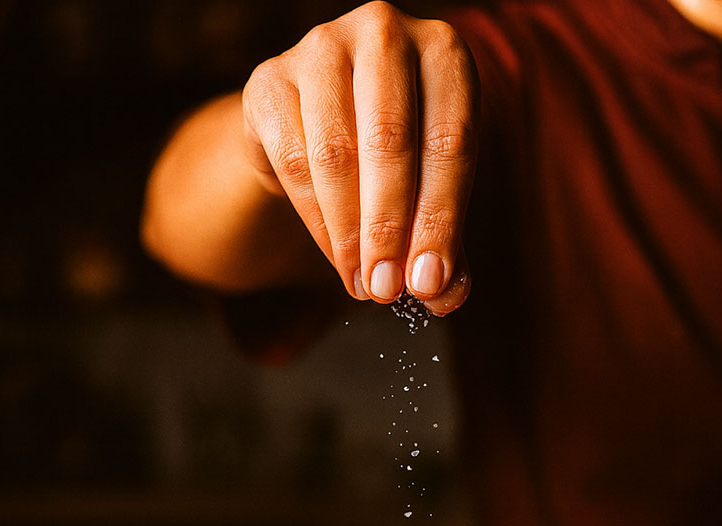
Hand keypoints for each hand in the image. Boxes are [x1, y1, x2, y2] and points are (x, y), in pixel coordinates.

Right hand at [242, 1, 478, 313]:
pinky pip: (294, 162)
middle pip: (390, 142)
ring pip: (337, 155)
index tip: (430, 283)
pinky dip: (317, 222)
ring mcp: (321, 48)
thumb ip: (444, 241)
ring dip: (350, 234)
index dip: (441, 220)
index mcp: (444, 53)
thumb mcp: (430, 192)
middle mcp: (384, 34)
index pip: (451, 141)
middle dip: (390, 229)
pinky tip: (337, 258)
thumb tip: (446, 296)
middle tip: (387, 290)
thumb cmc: (394, 160)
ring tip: (362, 285)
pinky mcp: (270, 80)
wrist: (317, 127)